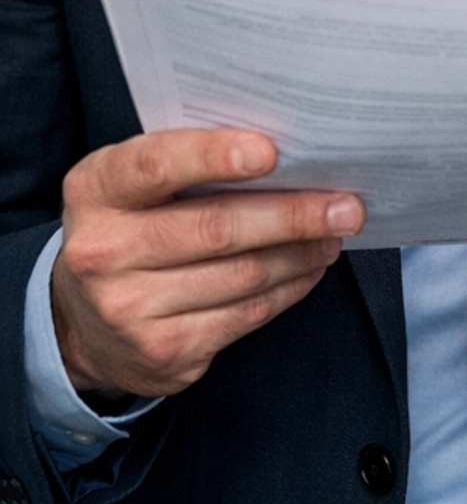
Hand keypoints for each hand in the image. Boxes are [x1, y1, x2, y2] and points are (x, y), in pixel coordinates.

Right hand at [52, 129, 362, 402]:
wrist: (83, 320)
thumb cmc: (130, 228)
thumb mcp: (134, 186)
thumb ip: (190, 163)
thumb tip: (289, 153)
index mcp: (96, 191)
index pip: (157, 165)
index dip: (214, 156)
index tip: (271, 152)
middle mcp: (104, 252)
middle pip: (217, 228)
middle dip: (293, 214)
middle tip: (346, 204)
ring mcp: (130, 309)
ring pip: (242, 275)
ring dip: (301, 253)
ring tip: (335, 232)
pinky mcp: (164, 351)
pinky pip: (247, 315)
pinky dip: (289, 288)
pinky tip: (309, 268)